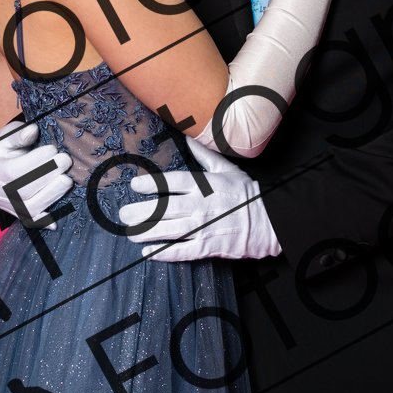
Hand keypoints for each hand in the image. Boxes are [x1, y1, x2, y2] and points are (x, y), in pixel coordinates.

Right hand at [0, 121, 72, 229]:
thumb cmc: (5, 147)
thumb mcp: (7, 136)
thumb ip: (19, 134)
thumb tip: (32, 130)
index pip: (13, 171)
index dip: (34, 161)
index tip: (52, 149)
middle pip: (22, 191)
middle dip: (47, 176)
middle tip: (65, 161)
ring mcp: (6, 205)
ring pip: (29, 209)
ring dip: (51, 195)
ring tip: (67, 180)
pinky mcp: (17, 214)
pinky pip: (31, 221)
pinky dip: (44, 222)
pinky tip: (56, 222)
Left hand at [118, 138, 281, 259]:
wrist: (269, 220)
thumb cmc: (247, 193)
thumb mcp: (226, 169)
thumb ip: (204, 156)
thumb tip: (188, 139)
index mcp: (203, 185)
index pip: (171, 182)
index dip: (151, 184)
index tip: (135, 186)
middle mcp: (199, 205)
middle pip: (163, 208)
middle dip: (140, 212)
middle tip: (124, 215)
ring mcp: (203, 227)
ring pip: (168, 230)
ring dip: (146, 232)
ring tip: (130, 233)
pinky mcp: (208, 246)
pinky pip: (182, 251)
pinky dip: (164, 252)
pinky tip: (148, 252)